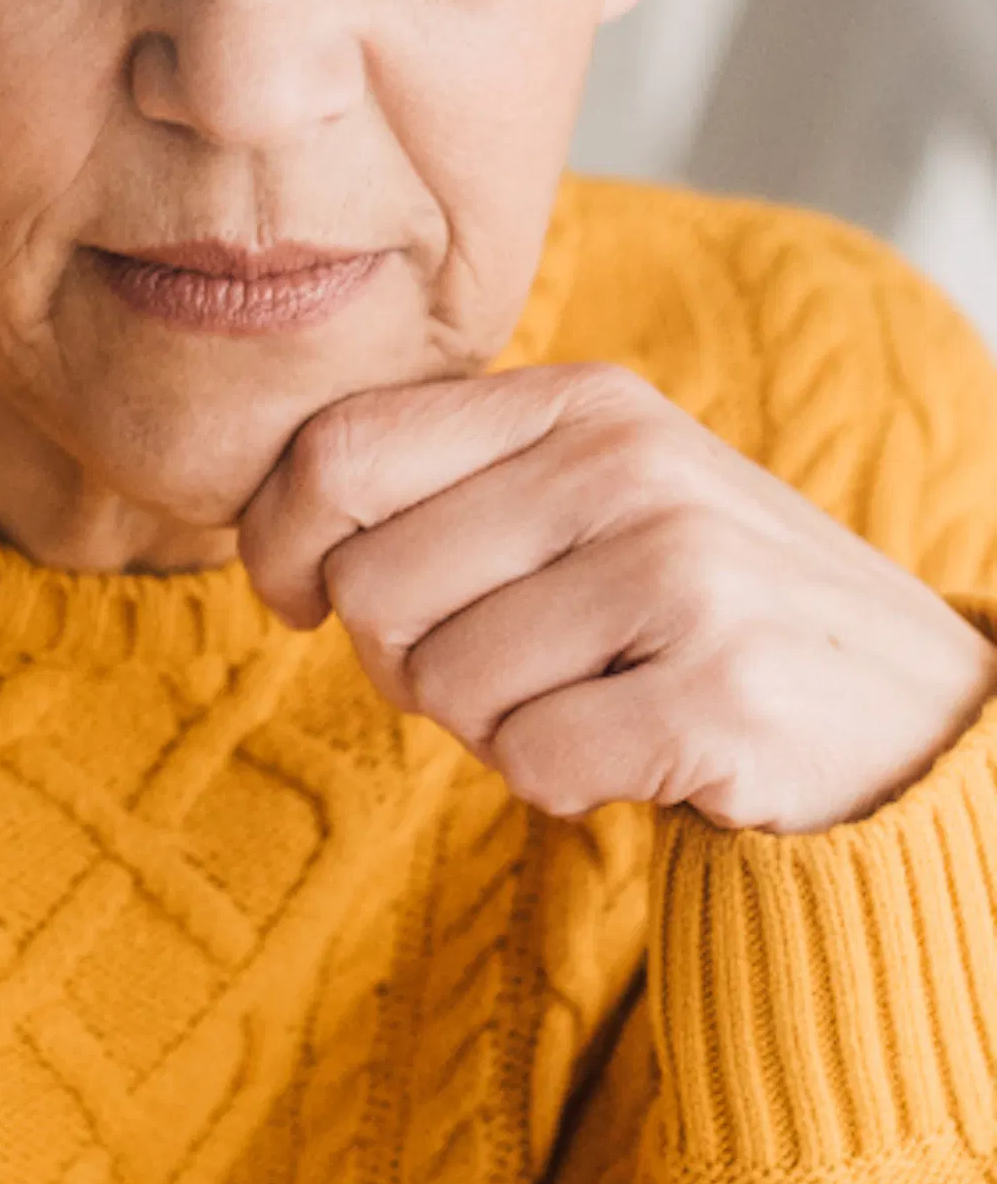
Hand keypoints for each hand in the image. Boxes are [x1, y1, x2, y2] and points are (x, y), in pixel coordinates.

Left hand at [239, 364, 996, 831]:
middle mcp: (633, 467)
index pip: (337, 451)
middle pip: (370, 587)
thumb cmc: (688, 611)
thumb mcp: (583, 503)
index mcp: (583, 402)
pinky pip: (527, 762)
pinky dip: (559, 782)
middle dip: (403, 658)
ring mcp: (685, 575)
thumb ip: (440, 488)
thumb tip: (277, 541)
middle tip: (505, 667)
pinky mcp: (719, 692)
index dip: (280, 544)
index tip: (306, 596)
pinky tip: (636, 749)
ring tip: (589, 698)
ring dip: (489, 727)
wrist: (906, 708)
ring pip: (441, 685)